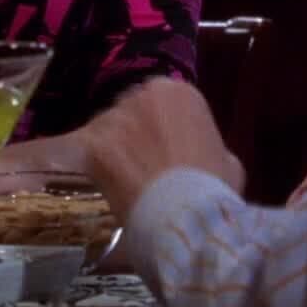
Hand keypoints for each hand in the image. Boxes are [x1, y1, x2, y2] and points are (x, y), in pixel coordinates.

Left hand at [80, 78, 242, 222]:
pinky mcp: (93, 144)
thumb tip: (194, 151)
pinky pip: (81, 151)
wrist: (185, 213)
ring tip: (121, 178)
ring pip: (106, 129)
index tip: (161, 147)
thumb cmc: (213, 188)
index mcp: (179, 92)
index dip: (159, 125)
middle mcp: (143, 95)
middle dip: (132, 132)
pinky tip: (84, 180)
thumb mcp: (226, 159)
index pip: (160, 100)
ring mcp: (116, 118)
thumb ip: (205, 143)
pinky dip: (80, 164)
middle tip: (141, 163)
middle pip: (129, 109)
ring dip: (111, 148)